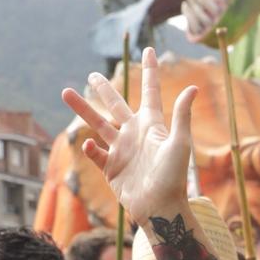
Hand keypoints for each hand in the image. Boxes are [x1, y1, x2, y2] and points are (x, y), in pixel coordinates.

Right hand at [63, 47, 196, 227]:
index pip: (150, 92)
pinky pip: (96, 153)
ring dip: (83, 109)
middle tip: (91, 74)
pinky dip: (91, 148)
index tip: (149, 50)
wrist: (161, 209)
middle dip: (104, 90)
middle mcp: (134, 135)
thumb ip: (181, 115)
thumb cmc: (173, 177)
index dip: (150, 71)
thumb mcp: (179, 144)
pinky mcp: (111, 169)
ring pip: (98, 124)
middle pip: (116, 105)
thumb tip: (193, 87)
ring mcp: (121, 151)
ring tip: (66, 91)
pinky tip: (90, 144)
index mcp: (152, 125)